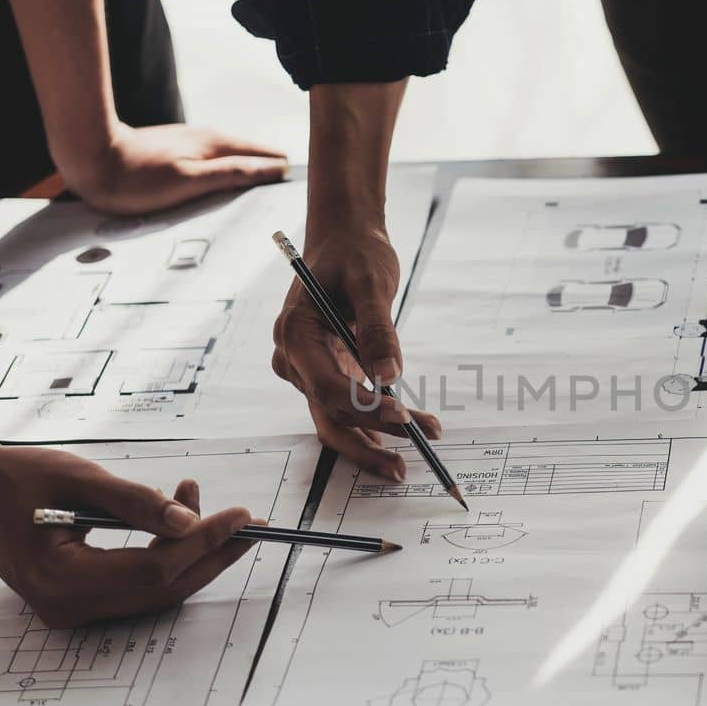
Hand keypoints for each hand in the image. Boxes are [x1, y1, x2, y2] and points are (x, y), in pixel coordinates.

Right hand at [0, 443, 260, 627]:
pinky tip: (174, 519)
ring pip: (153, 592)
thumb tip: (192, 522)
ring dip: (189, 553)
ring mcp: (72, 610)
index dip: (203, 544)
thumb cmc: (14, 478)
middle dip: (210, 556)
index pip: (153, 572)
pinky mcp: (79, 600)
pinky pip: (136, 587)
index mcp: (60, 579)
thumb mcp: (78, 478)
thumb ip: (136, 502)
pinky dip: (163, 557)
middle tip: (248, 522)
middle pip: (161, 591)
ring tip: (199, 500)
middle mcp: (67, 607)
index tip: (241, 515)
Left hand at [58, 122, 288, 214]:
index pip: (264, 156)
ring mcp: (189, 144)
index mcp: (215, 145)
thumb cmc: (136, 178)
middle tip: (296, 183)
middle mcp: (205, 140)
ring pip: (231, 154)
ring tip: (269, 180)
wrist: (90, 159)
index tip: (305, 181)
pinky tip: (226, 177)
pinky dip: (228, 167)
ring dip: (251, 166)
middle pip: (250, 153)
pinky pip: (213, 159)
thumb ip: (233, 173)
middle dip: (272, 165)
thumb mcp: (192, 180)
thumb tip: (273, 168)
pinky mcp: (173, 151)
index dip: (283, 168)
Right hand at [270, 228, 441, 478]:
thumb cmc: (355, 253)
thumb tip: (390, 375)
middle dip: (368, 442)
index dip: (366, 408)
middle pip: (328, 414)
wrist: (344, 239)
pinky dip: (375, 422)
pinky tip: (405, 436)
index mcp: (295, 333)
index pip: (328, 385)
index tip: (405, 418)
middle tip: (404, 465)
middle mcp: (294, 359)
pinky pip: (346, 406)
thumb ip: (378, 330)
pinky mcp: (326, 373)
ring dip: (374, 439)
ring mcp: (307, 370)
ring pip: (336, 418)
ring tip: (412, 456)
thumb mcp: (371, 282)